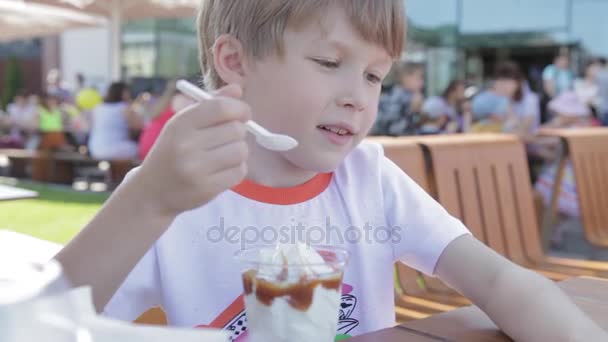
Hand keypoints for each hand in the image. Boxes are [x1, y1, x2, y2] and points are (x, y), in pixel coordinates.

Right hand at [134, 84, 250, 214]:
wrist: (152, 191)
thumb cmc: (172, 151)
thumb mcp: (184, 123)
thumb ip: (211, 104)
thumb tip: (238, 89)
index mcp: (180, 124)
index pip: (221, 108)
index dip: (240, 108)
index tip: (243, 114)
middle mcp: (186, 145)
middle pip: (236, 129)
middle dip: (238, 131)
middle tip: (228, 137)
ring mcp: (196, 169)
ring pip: (241, 151)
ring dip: (238, 151)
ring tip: (224, 154)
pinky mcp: (206, 189)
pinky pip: (240, 172)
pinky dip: (236, 169)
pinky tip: (222, 170)